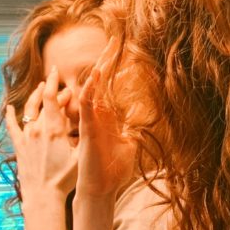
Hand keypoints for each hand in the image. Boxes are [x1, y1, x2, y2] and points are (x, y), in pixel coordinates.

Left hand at [5, 67, 77, 204]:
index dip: (54, 81)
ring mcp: (27, 136)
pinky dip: (11, 114)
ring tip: (40, 88)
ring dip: (34, 96)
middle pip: (43, 101)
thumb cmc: (64, 179)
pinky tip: (10, 107)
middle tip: (62, 90)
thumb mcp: (80, 157)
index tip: (56, 70)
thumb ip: (84, 137)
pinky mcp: (19, 146)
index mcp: (54, 129)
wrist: (43, 195)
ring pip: (28, 109)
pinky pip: (13, 126)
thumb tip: (90, 121)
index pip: (51, 96)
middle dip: (52, 91)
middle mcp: (38, 128)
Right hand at [74, 42, 136, 202]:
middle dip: (107, 60)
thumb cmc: (112, 171)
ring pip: (92, 89)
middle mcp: (97, 115)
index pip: (111, 88)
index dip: (117, 71)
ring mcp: (91, 121)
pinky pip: (85, 105)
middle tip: (114, 39)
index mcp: (107, 117)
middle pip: (100, 82)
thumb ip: (133, 130)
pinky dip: (88, 90)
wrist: (101, 190)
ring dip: (98, 69)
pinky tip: (93, 76)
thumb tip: (144, 119)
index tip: (125, 52)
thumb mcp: (129, 146)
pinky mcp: (87, 129)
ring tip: (106, 50)